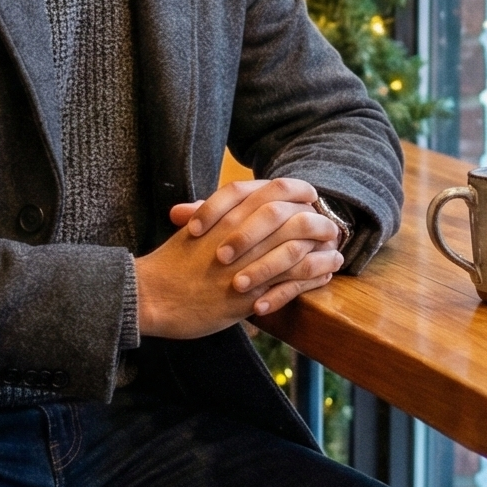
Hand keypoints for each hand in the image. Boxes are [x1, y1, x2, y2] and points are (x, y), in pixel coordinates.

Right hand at [134, 177, 342, 337]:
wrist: (150, 296)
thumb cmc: (169, 264)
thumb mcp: (193, 229)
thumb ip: (216, 212)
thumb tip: (239, 204)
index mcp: (228, 212)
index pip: (276, 190)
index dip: (300, 191)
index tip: (311, 197)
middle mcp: (241, 232)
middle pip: (295, 216)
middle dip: (320, 221)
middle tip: (332, 226)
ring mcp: (248, 262)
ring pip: (300, 248)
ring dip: (323, 250)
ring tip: (336, 253)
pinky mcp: (251, 293)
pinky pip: (293, 281)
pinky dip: (314, 277)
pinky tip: (325, 276)